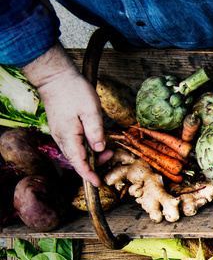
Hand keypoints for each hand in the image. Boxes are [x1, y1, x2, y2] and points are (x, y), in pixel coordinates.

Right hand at [23, 45, 109, 186]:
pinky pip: (73, 143)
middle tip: (110, 156)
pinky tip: (95, 141)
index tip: (98, 183)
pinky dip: (85, 147)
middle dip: (93, 164)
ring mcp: (59, 132)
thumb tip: (99, 149)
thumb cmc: (73, 90)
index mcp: (68, 136)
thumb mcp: (90, 111)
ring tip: (106, 148)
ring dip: (90, 155)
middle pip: (77, 159)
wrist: (55, 76)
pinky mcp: (61, 127)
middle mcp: (61, 137)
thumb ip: (96, 132)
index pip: (78, 162)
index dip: (89, 175)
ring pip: (75, 152)